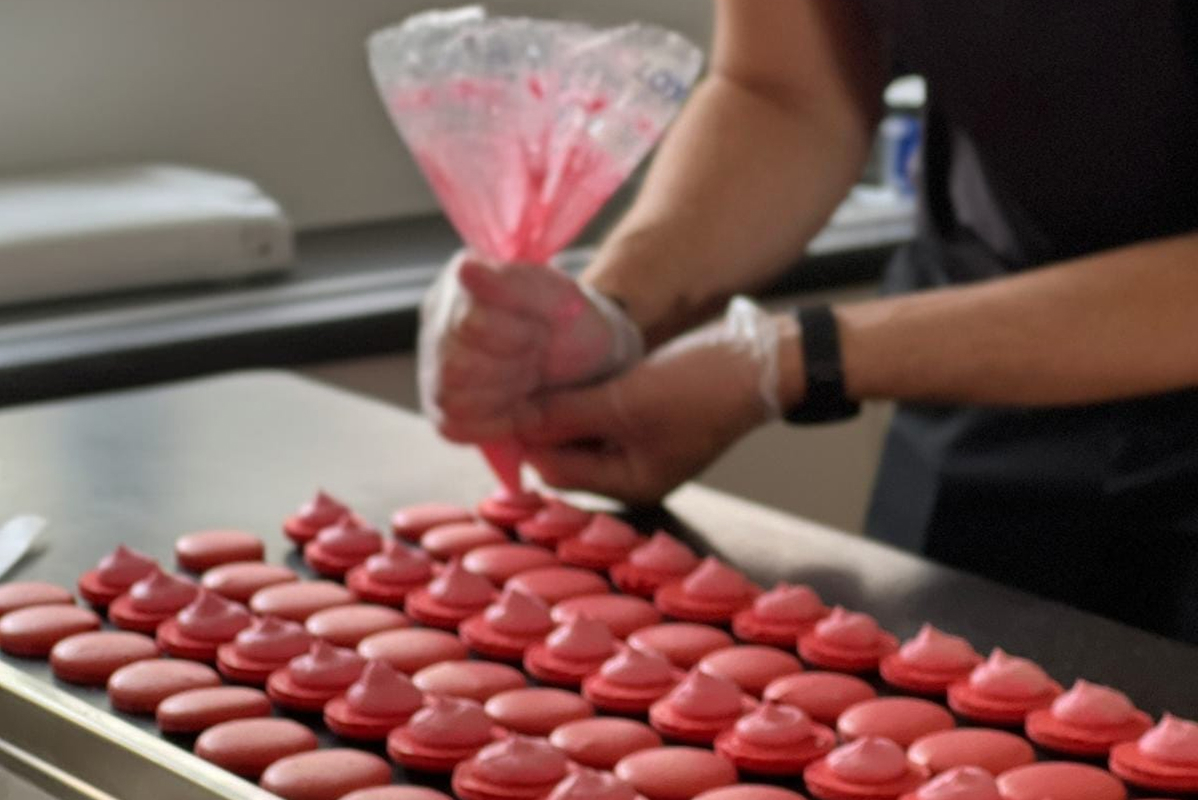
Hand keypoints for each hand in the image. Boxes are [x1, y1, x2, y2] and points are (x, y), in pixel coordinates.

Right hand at [418, 252, 642, 442]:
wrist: (588, 362)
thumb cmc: (571, 325)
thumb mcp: (560, 298)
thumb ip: (515, 283)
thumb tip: (465, 269)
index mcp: (462, 279)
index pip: (471, 324)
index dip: (516, 336)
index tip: (542, 330)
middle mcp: (437, 318)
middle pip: (457, 367)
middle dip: (513, 369)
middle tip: (537, 357)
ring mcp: (433, 362)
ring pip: (450, 398)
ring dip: (504, 396)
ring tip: (528, 379)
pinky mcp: (440, 404)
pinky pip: (451, 426)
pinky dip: (494, 424)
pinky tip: (518, 407)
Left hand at [515, 298, 797, 504]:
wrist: (762, 361)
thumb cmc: (699, 389)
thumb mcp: (626, 401)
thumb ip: (567, 413)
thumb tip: (513, 420)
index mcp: (628, 483)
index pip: (553, 468)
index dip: (523, 436)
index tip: (498, 398)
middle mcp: (630, 470)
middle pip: (563, 449)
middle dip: (540, 418)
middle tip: (512, 378)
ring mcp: (639, 441)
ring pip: (579, 425)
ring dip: (559, 401)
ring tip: (535, 366)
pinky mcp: (646, 413)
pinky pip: (600, 407)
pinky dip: (583, 391)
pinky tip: (567, 362)